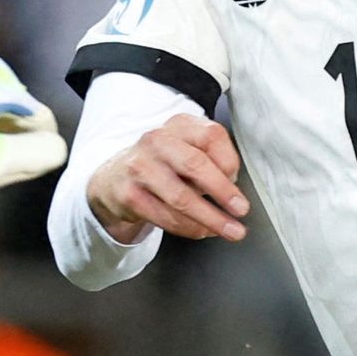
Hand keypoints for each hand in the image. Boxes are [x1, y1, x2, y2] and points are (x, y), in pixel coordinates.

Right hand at [86, 112, 249, 244]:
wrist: (115, 178)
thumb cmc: (164, 164)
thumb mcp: (188, 150)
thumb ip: (212, 161)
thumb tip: (233, 190)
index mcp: (179, 125)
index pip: (211, 136)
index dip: (230, 161)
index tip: (239, 181)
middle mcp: (157, 140)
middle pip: (195, 164)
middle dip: (222, 191)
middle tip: (241, 210)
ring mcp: (140, 167)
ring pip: (180, 197)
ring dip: (210, 218)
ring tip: (230, 230)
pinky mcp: (129, 195)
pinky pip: (165, 217)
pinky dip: (189, 228)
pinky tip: (203, 231)